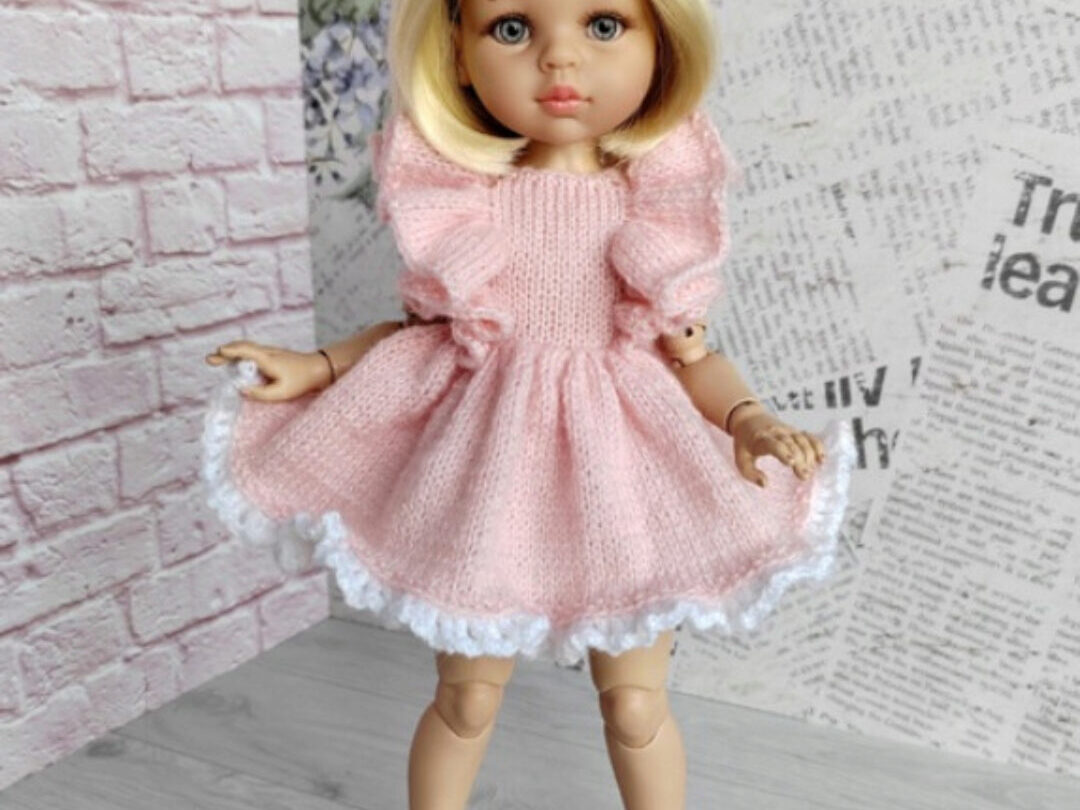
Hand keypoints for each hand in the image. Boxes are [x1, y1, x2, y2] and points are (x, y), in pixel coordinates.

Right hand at [205, 340, 328, 400]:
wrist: (318, 368)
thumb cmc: (301, 381)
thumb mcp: (281, 393)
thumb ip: (260, 393)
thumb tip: (241, 390)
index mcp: (268, 359)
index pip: (246, 351)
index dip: (231, 352)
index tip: (218, 353)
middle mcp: (267, 352)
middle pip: (242, 347)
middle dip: (225, 352)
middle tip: (210, 359)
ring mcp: (269, 352)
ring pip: (246, 348)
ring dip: (231, 352)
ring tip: (217, 360)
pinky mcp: (271, 355)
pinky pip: (252, 351)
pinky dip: (239, 354)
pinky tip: (234, 361)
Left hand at [730, 410, 825, 487]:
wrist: (749, 419)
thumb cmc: (744, 443)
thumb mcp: (741, 459)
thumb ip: (750, 474)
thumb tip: (765, 484)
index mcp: (760, 439)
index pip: (773, 444)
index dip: (783, 452)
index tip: (791, 463)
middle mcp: (776, 432)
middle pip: (791, 445)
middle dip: (800, 460)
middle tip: (804, 476)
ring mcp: (788, 430)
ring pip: (802, 441)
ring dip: (809, 455)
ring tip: (810, 471)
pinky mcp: (796, 431)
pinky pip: (809, 437)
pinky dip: (817, 446)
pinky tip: (822, 459)